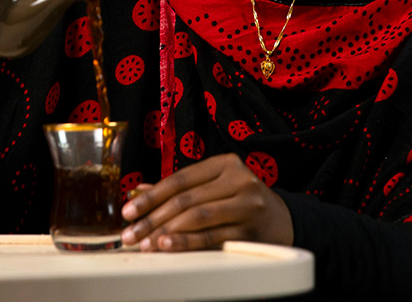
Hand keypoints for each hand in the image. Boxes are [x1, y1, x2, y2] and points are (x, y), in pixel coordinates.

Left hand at [119, 153, 292, 250]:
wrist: (284, 220)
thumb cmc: (240, 200)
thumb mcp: (213, 186)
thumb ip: (178, 189)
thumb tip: (137, 192)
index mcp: (225, 164)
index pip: (180, 180)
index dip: (151, 196)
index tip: (127, 211)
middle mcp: (239, 180)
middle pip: (186, 200)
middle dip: (153, 218)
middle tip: (131, 234)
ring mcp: (248, 205)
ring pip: (198, 218)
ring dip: (167, 232)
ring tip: (146, 244)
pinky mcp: (253, 231)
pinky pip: (214, 237)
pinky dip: (188, 242)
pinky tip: (169, 246)